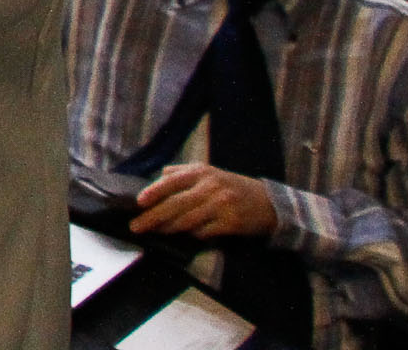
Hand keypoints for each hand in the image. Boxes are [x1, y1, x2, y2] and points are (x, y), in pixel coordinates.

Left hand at [130, 164, 279, 241]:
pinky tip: (187, 235)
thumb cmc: (233, 188)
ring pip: (187, 220)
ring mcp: (222, 205)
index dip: (154, 192)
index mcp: (202, 172)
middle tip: (137, 226)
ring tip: (155, 231)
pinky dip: (193, 234)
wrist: (271, 203)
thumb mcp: (210, 173)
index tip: (139, 202)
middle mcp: (211, 187)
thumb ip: (183, 173)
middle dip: (153, 217)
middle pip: (175, 204)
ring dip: (168, 228)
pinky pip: (204, 232)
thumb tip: (159, 176)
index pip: (172, 181)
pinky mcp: (232, 223)